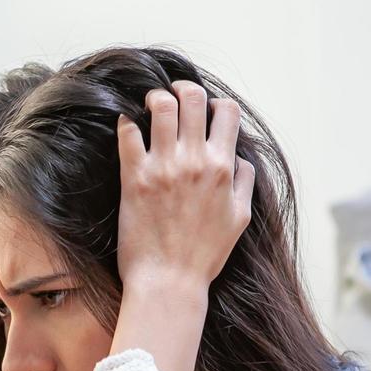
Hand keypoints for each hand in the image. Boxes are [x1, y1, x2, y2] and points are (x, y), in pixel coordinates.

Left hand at [115, 81, 255, 290]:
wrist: (169, 282)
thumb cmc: (205, 255)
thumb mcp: (239, 218)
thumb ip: (244, 182)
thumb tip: (239, 158)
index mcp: (222, 168)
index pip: (226, 111)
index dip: (217, 103)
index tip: (206, 111)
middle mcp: (194, 161)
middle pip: (192, 98)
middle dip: (184, 89)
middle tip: (174, 95)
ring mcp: (163, 167)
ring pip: (161, 106)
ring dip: (155, 98)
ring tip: (150, 104)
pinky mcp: (134, 178)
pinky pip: (128, 133)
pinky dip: (126, 121)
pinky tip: (126, 123)